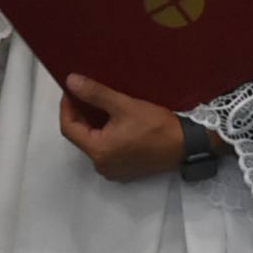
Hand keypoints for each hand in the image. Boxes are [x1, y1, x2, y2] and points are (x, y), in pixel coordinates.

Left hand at [58, 73, 186, 182]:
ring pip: (94, 143)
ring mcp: (113, 170)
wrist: (186, 145)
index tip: (71, 90)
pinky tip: (113, 121)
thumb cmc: (156, 126)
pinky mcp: (125, 170)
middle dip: (80, 115)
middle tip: (85, 94)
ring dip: (93, 125)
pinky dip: (105, 135)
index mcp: (98, 151)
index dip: (67, 107)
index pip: (69, 128)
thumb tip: (71, 82)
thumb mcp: (124, 105)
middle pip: (80, 137)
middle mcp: (102, 166)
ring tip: (98, 105)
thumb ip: (95, 93)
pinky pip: (106, 151)